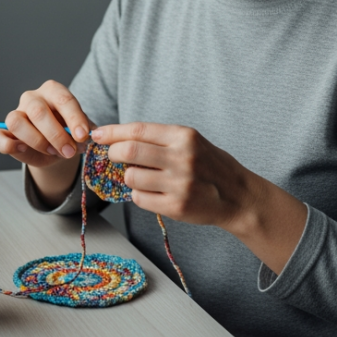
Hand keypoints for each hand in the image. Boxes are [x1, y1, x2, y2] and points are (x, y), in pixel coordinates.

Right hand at [0, 80, 93, 167]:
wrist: (57, 148)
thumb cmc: (69, 133)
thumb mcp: (80, 131)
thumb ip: (83, 133)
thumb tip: (87, 136)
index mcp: (53, 91)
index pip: (63, 99)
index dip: (74, 119)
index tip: (83, 137)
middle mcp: (32, 98)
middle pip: (38, 111)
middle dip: (56, 135)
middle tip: (70, 151)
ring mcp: (15, 113)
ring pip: (15, 122)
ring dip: (36, 141)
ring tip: (52, 152)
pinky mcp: (2, 132)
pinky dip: (6, 145)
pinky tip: (22, 150)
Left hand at [91, 121, 308, 273]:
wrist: (238, 196)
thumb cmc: (210, 165)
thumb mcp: (192, 142)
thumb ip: (159, 139)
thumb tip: (118, 138)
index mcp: (184, 136)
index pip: (137, 130)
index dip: (112, 132)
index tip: (98, 135)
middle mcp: (181, 158)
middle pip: (128, 152)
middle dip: (113, 154)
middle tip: (112, 157)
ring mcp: (179, 184)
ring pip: (131, 177)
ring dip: (128, 177)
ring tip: (141, 177)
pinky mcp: (176, 206)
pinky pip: (140, 198)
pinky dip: (139, 194)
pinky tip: (151, 192)